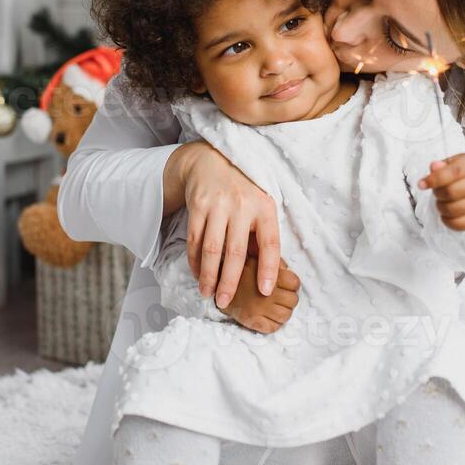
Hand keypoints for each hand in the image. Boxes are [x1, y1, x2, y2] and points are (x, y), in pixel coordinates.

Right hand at [167, 141, 280, 307]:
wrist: (211, 161)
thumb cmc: (242, 191)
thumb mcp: (260, 205)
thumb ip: (262, 235)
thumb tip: (267, 274)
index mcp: (264, 207)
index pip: (270, 243)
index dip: (269, 268)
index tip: (266, 291)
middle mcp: (242, 206)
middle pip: (235, 252)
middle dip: (229, 282)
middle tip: (225, 303)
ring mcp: (217, 205)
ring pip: (211, 249)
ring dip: (208, 276)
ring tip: (208, 294)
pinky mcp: (197, 205)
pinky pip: (194, 239)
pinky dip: (194, 260)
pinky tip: (198, 274)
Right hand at [220, 256, 300, 333]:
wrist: (215, 285)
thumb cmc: (239, 271)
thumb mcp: (256, 258)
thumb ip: (273, 262)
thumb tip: (288, 271)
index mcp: (268, 275)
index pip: (295, 283)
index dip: (292, 284)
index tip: (285, 284)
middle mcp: (266, 293)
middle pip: (293, 300)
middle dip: (289, 298)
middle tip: (279, 296)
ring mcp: (260, 309)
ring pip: (286, 316)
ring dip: (283, 312)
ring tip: (274, 306)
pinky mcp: (253, 322)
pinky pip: (273, 327)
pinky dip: (273, 324)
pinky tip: (267, 316)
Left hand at [418, 152, 464, 230]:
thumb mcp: (458, 162)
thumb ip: (444, 165)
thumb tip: (433, 167)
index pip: (453, 172)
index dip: (434, 179)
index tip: (421, 184)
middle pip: (451, 192)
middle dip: (437, 193)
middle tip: (437, 191)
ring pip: (452, 209)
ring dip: (440, 206)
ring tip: (442, 201)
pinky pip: (457, 224)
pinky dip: (446, 220)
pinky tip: (447, 213)